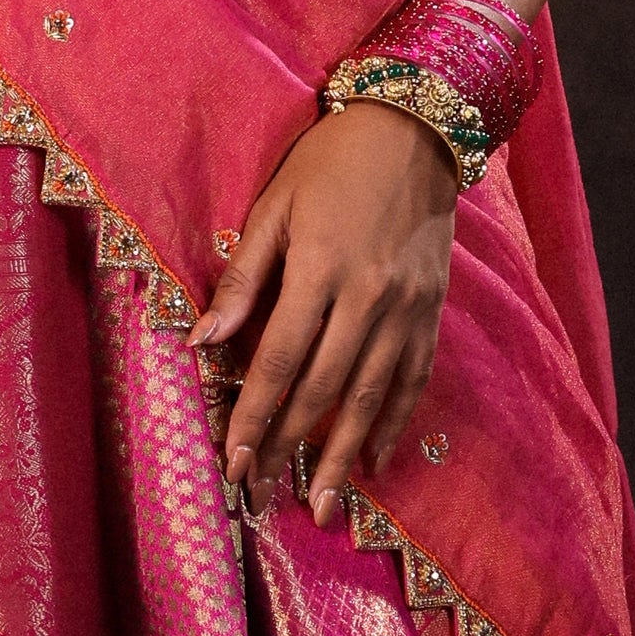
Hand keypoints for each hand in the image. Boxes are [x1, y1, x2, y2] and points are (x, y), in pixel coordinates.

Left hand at [191, 103, 458, 521]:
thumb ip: (243, 278)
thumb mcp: (274, 207)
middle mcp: (369, 298)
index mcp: (322, 269)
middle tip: (263, 495)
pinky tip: (372, 462)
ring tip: (321, 506)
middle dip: (289, 447)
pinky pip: (413, 381)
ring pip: (371, 398)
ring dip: (341, 456)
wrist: (417, 130)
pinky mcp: (433, 313)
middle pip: (323, 389)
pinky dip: (393, 425)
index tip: (234, 460)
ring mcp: (408, 310)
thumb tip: (201, 342)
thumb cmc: (330, 163)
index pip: (279, 358)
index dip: (254, 413)